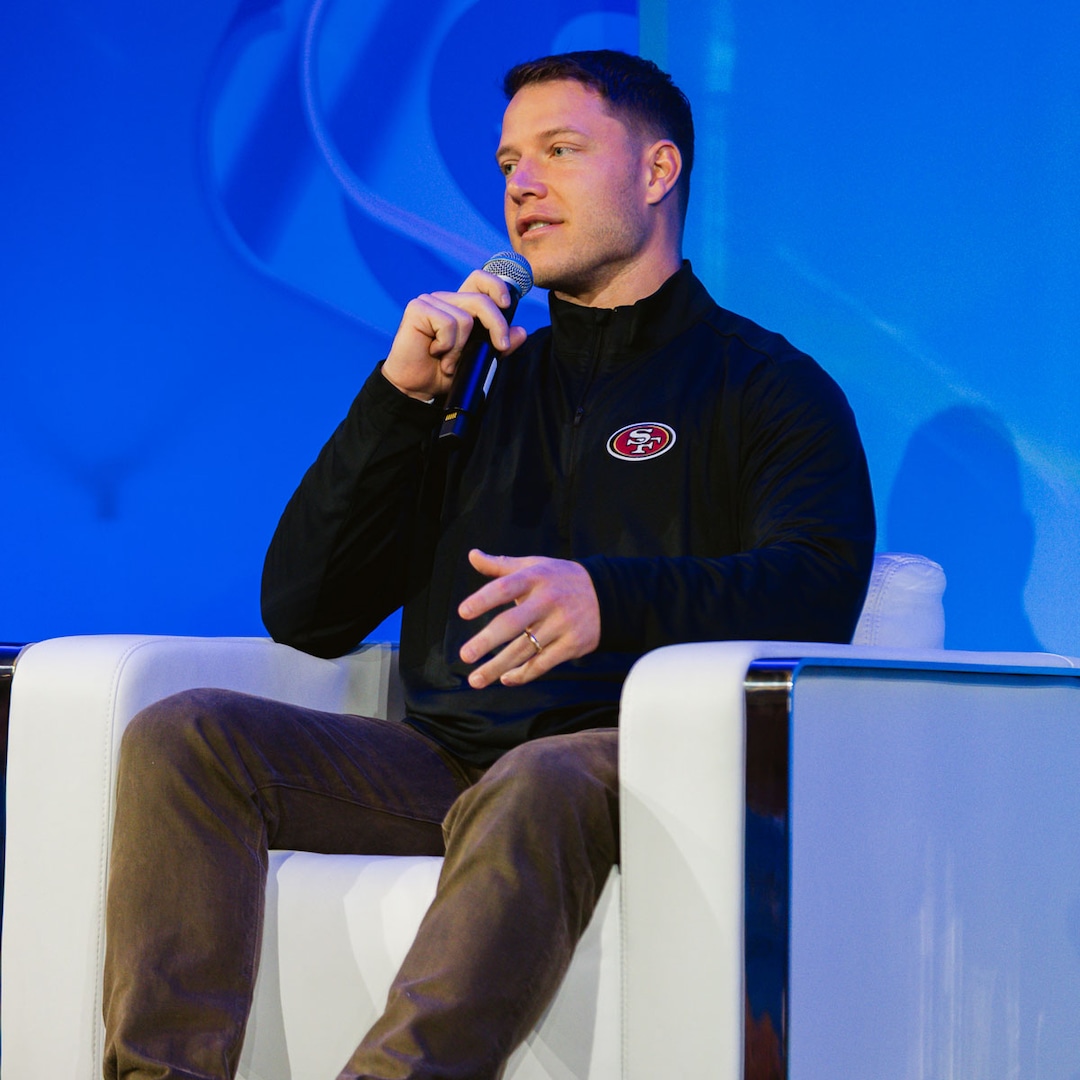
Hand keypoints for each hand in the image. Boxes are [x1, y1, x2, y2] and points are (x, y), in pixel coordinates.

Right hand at [381, 270, 528, 400]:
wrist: (416, 388)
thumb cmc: (443, 372)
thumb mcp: (479, 360)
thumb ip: (500, 346)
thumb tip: (521, 332)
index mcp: (459, 305)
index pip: (479, 280)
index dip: (496, 285)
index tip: (507, 305)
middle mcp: (445, 299)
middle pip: (481, 300)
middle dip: (496, 325)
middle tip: (500, 347)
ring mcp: (430, 301)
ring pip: (465, 318)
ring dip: (461, 348)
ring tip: (448, 361)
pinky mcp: (417, 309)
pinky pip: (448, 324)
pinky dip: (447, 345)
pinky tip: (434, 352)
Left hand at [457, 549, 600, 688]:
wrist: (606, 594)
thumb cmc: (559, 579)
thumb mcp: (534, 566)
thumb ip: (501, 565)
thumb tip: (472, 555)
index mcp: (535, 577)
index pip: (505, 587)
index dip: (483, 599)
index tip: (463, 612)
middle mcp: (548, 600)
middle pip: (512, 623)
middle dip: (487, 641)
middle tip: (465, 655)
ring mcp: (562, 624)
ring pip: (524, 649)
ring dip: (498, 666)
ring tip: (476, 679)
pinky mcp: (572, 644)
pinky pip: (543, 663)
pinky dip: (523, 674)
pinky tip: (505, 679)